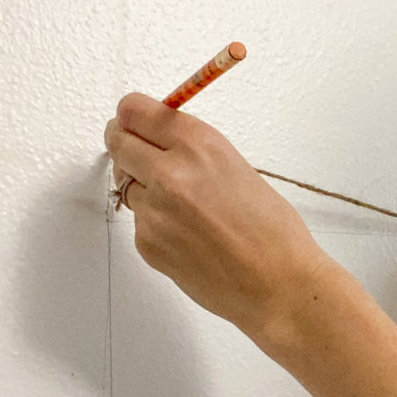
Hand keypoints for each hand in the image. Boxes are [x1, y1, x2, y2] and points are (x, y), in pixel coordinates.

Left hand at [103, 92, 330, 347]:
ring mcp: (154, 210)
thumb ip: (195, 154)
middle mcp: (171, 172)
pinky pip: (139, 224)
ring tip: (185, 211)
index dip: (131, 117)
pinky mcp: (147, 244)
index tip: (133, 123)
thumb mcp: (238, 170)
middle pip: (118, 142)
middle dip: (126, 147)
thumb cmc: (274, 235)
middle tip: (138, 156)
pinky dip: (156, 227)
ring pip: (127, 187)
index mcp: (199, 145)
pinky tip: (189, 238)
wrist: (279, 285)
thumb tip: (162, 146)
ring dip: (145, 192)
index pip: (134, 110)